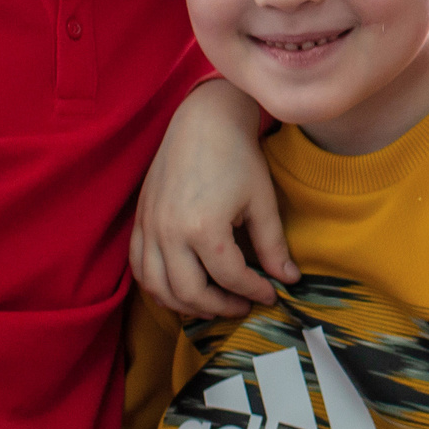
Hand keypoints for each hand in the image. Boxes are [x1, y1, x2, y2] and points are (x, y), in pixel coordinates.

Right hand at [131, 80, 293, 319]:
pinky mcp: (140, 221)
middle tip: (243, 306)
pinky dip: (157, 286)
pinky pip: (139, 268)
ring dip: (185, 305)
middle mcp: (169, 232)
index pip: (230, 278)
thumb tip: (289, 280)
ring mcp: (150, 228)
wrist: (203, 121)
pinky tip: (180, 288)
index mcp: (203, 228)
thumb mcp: (262, 202)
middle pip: (190, 292)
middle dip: (221, 306)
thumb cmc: (238, 157)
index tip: (271, 295)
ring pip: (158, 287)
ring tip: (213, 304)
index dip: (254, 292)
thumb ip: (273, 246)